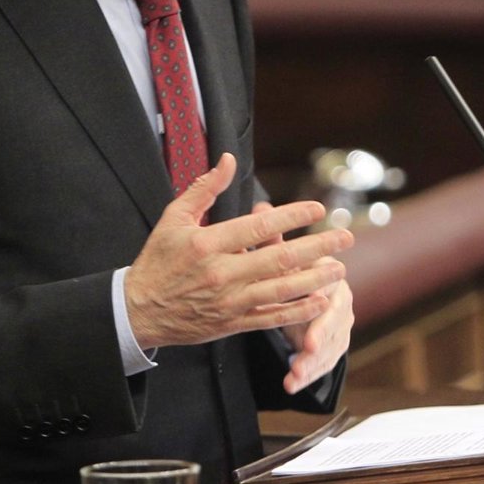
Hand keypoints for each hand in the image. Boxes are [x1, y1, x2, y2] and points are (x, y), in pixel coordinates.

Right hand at [124, 154, 353, 349]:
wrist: (137, 312)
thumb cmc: (157, 260)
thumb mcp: (173, 218)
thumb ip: (203, 188)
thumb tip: (228, 160)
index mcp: (208, 245)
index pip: (258, 227)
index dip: (291, 216)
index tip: (318, 209)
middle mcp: (222, 274)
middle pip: (279, 259)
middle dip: (317, 247)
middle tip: (346, 237)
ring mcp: (229, 302)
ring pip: (281, 291)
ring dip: (315, 280)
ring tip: (340, 268)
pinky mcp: (232, 324)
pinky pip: (271, 319)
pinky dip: (298, 312)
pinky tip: (320, 301)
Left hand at [253, 201, 354, 394]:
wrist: (315, 292)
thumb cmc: (294, 270)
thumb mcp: (283, 255)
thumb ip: (272, 236)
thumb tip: (260, 206)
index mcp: (331, 274)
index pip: (332, 285)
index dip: (322, 297)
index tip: (313, 305)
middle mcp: (341, 300)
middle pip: (337, 319)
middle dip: (322, 334)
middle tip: (307, 346)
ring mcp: (339, 326)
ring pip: (331, 346)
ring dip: (314, 361)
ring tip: (296, 373)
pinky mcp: (332, 347)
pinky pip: (324, 363)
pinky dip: (310, 374)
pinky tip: (292, 384)